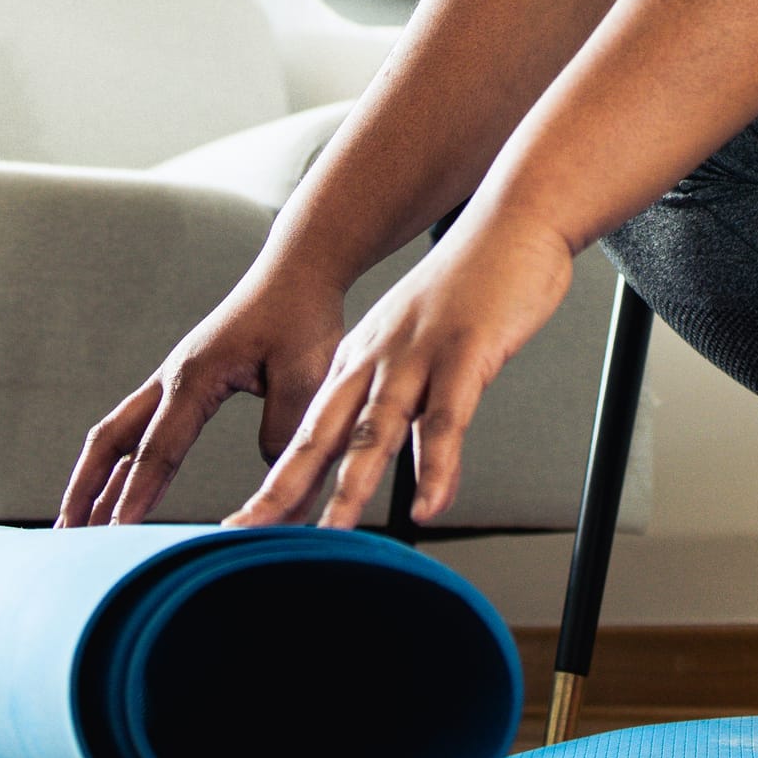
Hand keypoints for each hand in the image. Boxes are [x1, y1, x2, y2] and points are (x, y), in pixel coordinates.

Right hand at [57, 265, 347, 527]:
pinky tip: (118, 490)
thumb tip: (267, 477)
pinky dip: (121, 464)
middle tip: (64, 538)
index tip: (116, 537)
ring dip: (94, 480)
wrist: (297, 270)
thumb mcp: (306, 372)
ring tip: (75, 526)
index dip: (136, 497)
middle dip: (85, 491)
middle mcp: (170, 378)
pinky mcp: (182, 382)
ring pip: (117, 436)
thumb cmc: (302, 316)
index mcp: (194, 378)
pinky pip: (139, 429)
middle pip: (110, 441)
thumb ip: (283, 428)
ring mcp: (171, 379)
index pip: (157, 451)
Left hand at [231, 216, 577, 529]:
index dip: (278, 483)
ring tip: (331, 537)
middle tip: (245, 535)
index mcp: (359, 359)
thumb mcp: (416, 342)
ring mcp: (416, 357)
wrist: (512, 219)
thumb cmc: (471, 287)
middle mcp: (375, 359)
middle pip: (319, 436)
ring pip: (374, 433)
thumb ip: (399, 395)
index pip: (308, 432)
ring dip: (351, 489)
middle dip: (282, 491)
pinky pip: (446, 421)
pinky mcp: (463, 355)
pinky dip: (435, 469)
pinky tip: (428, 508)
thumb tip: (386, 447)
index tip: (247, 527)